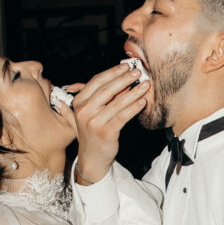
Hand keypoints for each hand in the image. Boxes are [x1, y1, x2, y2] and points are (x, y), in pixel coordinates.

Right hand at [72, 64, 149, 182]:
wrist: (92, 157)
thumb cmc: (93, 131)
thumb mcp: (90, 112)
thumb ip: (100, 96)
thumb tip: (122, 79)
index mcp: (78, 102)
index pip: (96, 81)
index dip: (112, 72)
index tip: (125, 66)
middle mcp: (84, 111)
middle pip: (107, 90)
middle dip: (124, 79)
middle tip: (138, 72)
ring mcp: (94, 122)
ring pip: (117, 103)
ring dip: (133, 92)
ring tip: (145, 85)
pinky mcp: (106, 132)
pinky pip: (123, 116)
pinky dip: (134, 108)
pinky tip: (142, 102)